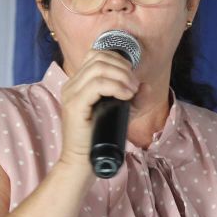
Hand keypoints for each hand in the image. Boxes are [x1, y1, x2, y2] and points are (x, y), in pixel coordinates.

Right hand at [58, 50, 139, 165]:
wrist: (82, 162)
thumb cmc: (100, 137)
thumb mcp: (122, 112)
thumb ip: (134, 98)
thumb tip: (146, 85)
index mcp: (78, 83)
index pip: (96, 55)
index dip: (118, 60)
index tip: (132, 78)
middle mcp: (72, 85)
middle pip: (99, 58)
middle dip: (123, 68)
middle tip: (134, 86)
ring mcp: (71, 94)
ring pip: (98, 68)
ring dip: (122, 76)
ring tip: (131, 91)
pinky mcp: (74, 105)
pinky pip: (96, 85)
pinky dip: (116, 87)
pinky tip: (126, 96)